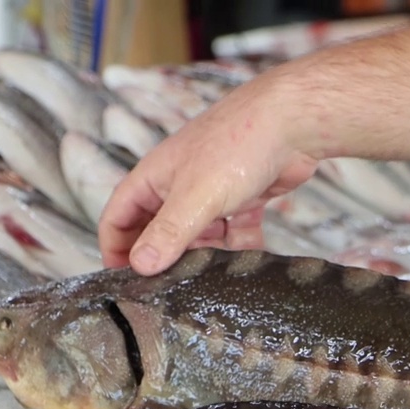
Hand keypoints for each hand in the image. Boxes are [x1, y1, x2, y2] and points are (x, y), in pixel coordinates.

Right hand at [97, 78, 319, 274]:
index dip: (116, 250)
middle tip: (176, 285)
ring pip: (199, 236)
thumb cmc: (238, 144)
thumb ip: (167, 233)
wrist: (292, 122)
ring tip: (215, 271)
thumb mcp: (195, 197)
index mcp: (152, 179)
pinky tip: (249, 253)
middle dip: (167, 257)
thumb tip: (140, 266)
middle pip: (158, 232)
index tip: (125, 282)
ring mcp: (211, 192)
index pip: (117, 219)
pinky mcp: (242, 199)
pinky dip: (239, 244)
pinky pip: (233, 232)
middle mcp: (177, 185)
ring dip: (207, 254)